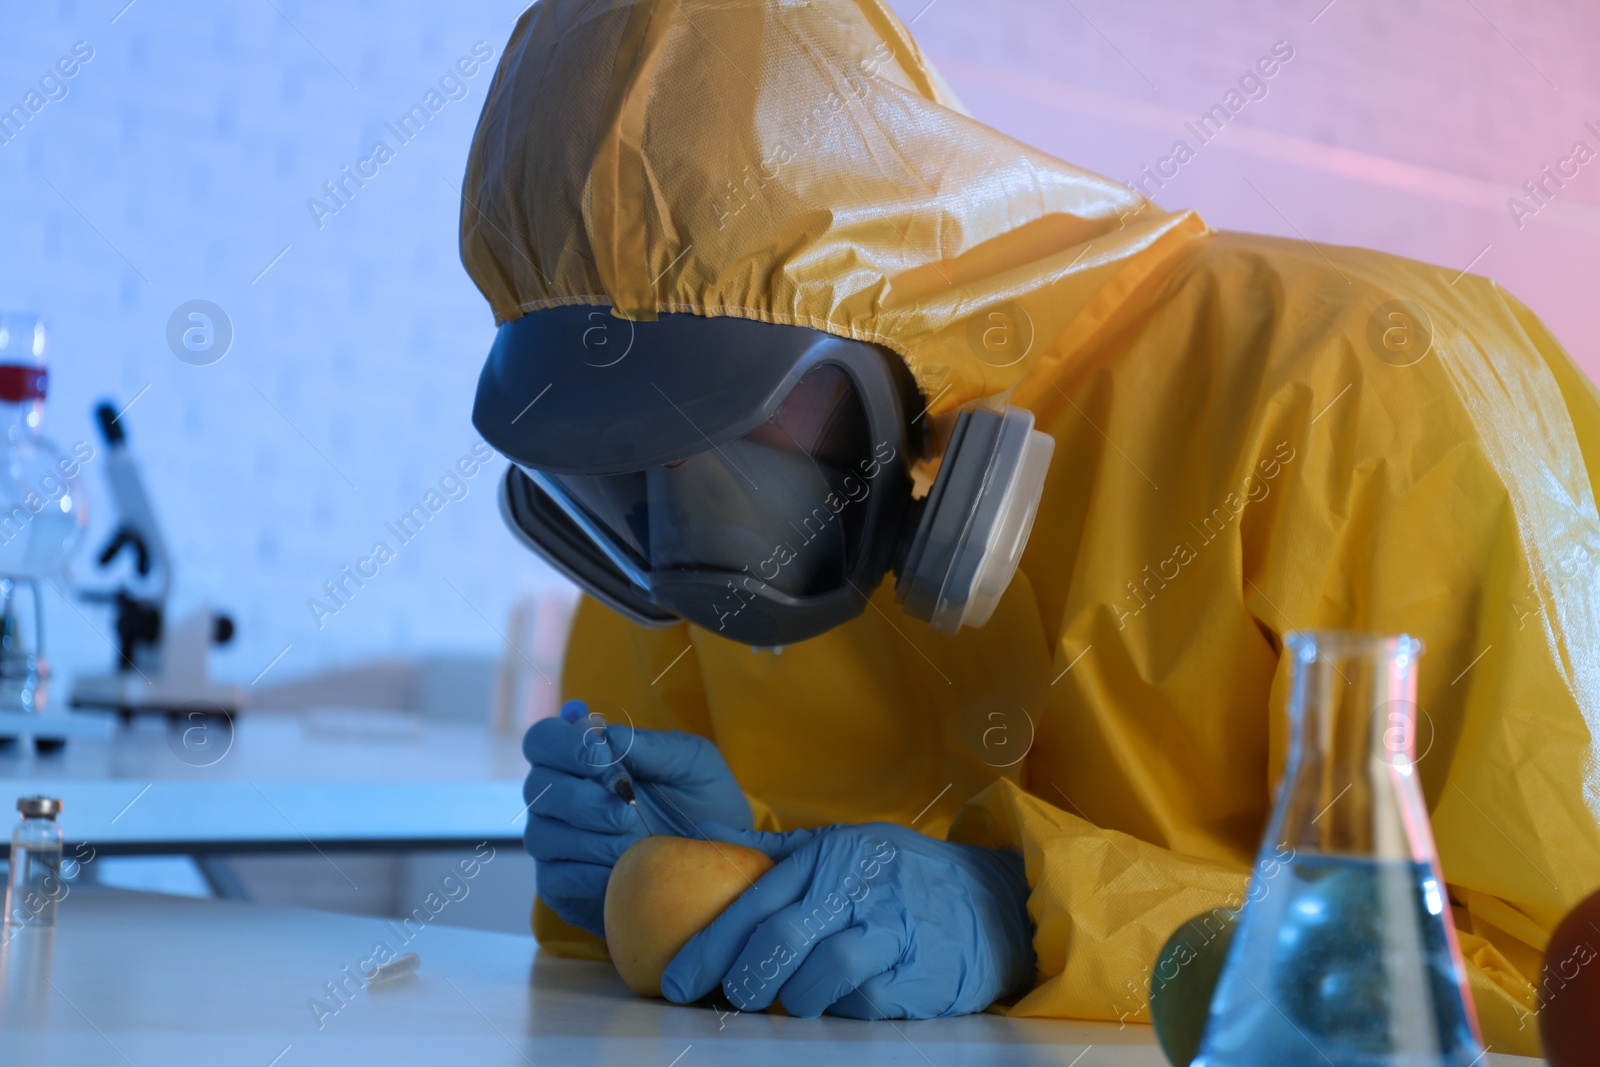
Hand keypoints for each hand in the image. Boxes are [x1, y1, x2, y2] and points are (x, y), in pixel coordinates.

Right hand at [521, 700, 752, 936]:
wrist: (720, 868)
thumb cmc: (705, 805)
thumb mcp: (692, 763)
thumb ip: (650, 745)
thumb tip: (605, 734)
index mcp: (586, 759)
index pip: (544, 740)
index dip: (564, 746)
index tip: (604, 759)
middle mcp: (563, 798)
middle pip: (537, 786)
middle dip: (582, 798)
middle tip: (627, 811)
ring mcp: (559, 843)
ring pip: (541, 834)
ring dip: (589, 838)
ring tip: (633, 843)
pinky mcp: (563, 886)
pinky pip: (553, 878)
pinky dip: (587, 873)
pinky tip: (620, 870)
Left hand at [660, 821, 1033, 1018]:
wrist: (989, 900)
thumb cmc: (901, 876)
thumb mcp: (843, 845)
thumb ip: (776, 852)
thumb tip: (702, 837)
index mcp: (826, 857)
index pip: (753, 901)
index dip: (710, 945)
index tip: (678, 981)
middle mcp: (854, 888)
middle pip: (780, 939)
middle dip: (745, 980)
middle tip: (731, 999)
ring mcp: (887, 930)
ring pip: (822, 975)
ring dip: (796, 999)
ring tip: (794, 1001)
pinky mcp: (915, 972)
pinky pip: (862, 1004)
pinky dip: (843, 1009)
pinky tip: (843, 1000)